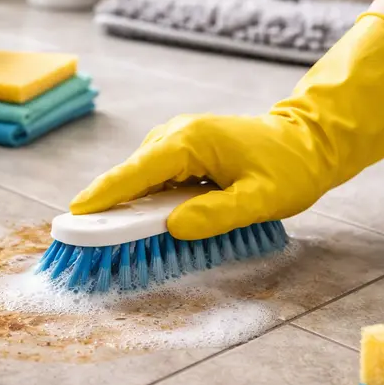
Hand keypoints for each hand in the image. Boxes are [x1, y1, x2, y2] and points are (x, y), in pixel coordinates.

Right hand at [71, 13, 383, 240]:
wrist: (310, 141)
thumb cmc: (290, 169)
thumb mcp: (261, 200)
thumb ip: (216, 215)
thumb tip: (172, 227)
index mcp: (190, 142)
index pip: (136, 172)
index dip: (103, 196)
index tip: (73, 218)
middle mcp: (175, 136)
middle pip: (129, 177)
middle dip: (108, 211)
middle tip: (87, 248)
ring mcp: (175, 142)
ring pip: (138, 180)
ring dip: (127, 211)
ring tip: (117, 245)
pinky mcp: (180, 152)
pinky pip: (152, 181)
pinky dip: (144, 204)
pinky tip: (147, 227)